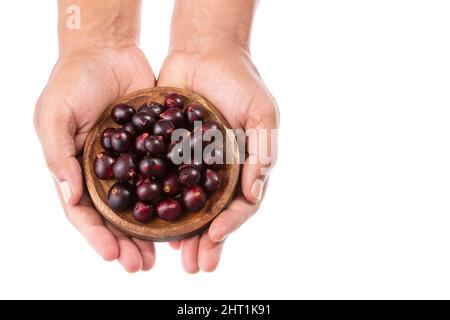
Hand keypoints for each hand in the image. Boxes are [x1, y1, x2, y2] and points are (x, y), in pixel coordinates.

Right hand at [34, 46, 156, 271]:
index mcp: (78, 170)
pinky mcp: (156, 147)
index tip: (114, 256)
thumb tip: (69, 197)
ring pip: (144, 202)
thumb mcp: (55, 115)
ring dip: (153, 227)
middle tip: (143, 265)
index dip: (97, 236)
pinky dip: (174, 194)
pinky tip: (188, 211)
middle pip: (117, 216)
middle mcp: (107, 172)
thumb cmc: (72, 80)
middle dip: (128, 242)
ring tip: (168, 250)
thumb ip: (59, 155)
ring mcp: (133, 161)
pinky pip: (166, 174)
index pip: (84, 212)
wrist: (107, 51)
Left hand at [158, 45, 278, 272]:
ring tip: (175, 256)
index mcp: (242, 166)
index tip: (214, 237)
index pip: (241, 203)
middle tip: (196, 265)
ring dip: (183, 233)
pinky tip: (151, 223)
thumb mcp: (261, 113)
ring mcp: (191, 164)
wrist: (204, 51)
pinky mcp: (166, 153)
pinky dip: (159, 205)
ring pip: (188, 206)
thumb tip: (255, 193)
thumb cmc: (240, 81)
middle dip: (206, 241)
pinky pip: (163, 183)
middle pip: (214, 213)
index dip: (230, 223)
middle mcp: (217, 170)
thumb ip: (262, 152)